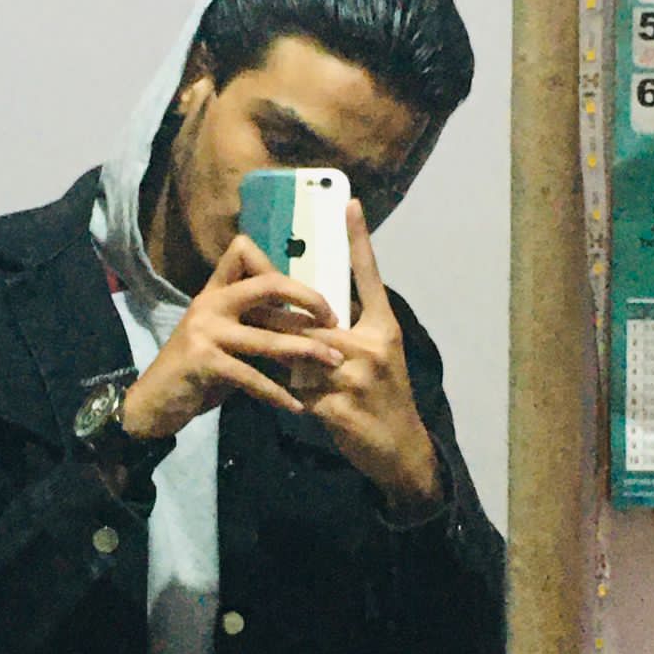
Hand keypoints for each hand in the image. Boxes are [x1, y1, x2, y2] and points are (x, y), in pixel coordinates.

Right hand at [122, 234, 343, 439]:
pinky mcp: (203, 361)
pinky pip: (252, 376)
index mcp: (215, 292)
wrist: (154, 402)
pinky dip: (277, 393)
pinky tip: (296, 405)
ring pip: (269, 337)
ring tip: (333, 362)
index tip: (305, 295)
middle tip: (333, 319)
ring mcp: (205, 330)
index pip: (243, 251)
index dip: (277, 265)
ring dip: (307, 350)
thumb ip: (252, 322)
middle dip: (308, 298)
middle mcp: (210, 303)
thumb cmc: (197, 371)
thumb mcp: (223, 337)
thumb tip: (303, 320)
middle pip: (268, 284)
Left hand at [297, 200, 443, 518]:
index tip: (349, 202)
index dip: (359, 240)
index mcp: (384, 328)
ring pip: (300, 358)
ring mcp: (356, 377)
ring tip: (299, 382)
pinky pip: (299, 393)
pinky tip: (308, 411)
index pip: (369, 276)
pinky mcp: (338, 407)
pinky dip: (295, 400)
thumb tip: (316, 311)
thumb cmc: (387, 398)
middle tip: (252, 320)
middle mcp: (373, 346)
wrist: (400, 450)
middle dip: (282, 327)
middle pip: (312, 323)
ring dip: (289, 371)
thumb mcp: (381, 356)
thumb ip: (352, 330)